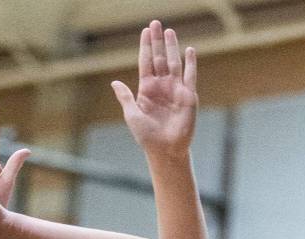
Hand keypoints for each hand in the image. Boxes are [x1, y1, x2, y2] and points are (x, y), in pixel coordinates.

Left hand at [111, 21, 196, 158]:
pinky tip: (189, 50)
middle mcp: (161, 86)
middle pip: (159, 58)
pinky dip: (190, 63)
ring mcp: (175, 90)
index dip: (145, 47)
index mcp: (147, 89)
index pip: (146, 63)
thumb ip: (125, 97)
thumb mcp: (132, 115)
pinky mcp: (188, 96)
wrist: (165, 150)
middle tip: (155, 23)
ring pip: (173, 63)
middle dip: (157, 41)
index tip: (144, 31)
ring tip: (169, 31)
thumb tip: (114, 82)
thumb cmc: (147, 136)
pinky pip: (190, 76)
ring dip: (171, 47)